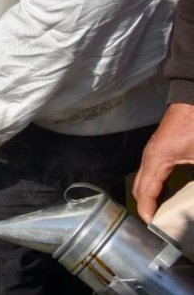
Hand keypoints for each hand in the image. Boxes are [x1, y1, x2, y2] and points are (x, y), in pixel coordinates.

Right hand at [133, 102, 193, 221]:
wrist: (193, 98)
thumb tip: (193, 199)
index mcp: (156, 160)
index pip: (144, 193)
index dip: (148, 213)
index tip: (155, 230)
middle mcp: (149, 158)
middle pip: (138, 188)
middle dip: (146, 208)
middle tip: (159, 226)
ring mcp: (152, 153)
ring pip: (143, 181)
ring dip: (150, 198)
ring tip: (162, 216)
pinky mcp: (159, 150)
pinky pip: (151, 175)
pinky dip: (155, 189)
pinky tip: (168, 197)